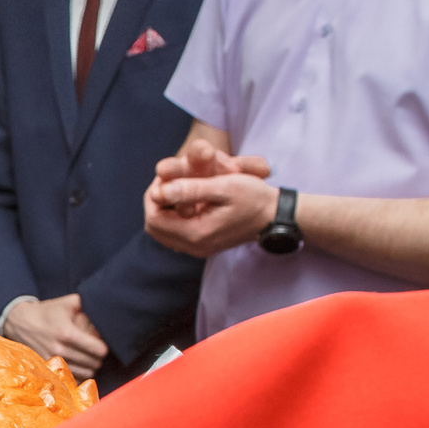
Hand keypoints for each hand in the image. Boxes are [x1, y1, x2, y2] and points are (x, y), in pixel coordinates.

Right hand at [2, 293, 108, 379]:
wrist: (21, 322)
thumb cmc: (48, 312)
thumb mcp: (67, 302)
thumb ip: (87, 303)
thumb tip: (105, 309)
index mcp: (67, 332)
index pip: (97, 349)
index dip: (104, 348)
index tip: (102, 345)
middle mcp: (60, 349)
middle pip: (93, 363)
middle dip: (98, 357)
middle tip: (96, 351)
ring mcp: (53, 360)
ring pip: (85, 373)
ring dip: (90, 367)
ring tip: (88, 358)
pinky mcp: (48, 367)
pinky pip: (73, 378)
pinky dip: (79, 373)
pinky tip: (78, 365)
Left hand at [145, 142, 279, 256]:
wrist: (275, 216)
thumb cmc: (254, 197)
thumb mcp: (224, 186)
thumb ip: (190, 189)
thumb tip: (158, 192)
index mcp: (196, 233)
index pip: (153, 219)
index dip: (153, 196)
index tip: (166, 178)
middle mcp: (194, 247)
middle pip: (154, 228)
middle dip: (155, 203)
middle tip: (168, 183)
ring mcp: (198, 249)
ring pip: (162, 233)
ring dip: (163, 210)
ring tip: (176, 190)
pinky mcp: (203, 246)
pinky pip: (174, 235)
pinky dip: (173, 218)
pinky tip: (186, 201)